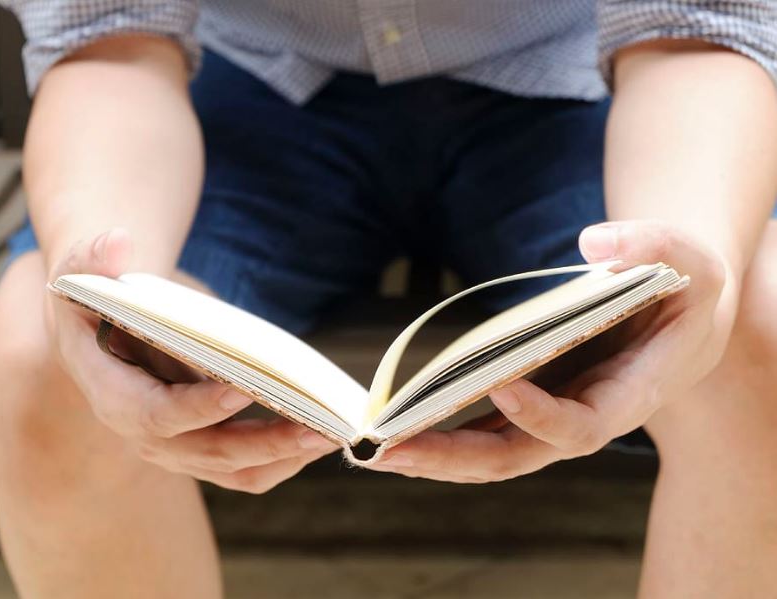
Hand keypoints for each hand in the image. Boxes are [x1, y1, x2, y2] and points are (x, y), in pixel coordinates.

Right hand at [47, 229, 335, 492]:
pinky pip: (248, 471)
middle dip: (266, 442)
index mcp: (116, 399)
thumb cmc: (99, 308)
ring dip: (286, 457)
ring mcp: (180, 451)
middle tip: (317, 428)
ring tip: (331, 434)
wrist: (108, 338)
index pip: (157, 415)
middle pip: (211, 451)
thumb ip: (90, 262)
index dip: (198, 407)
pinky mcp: (205, 452)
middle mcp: (149, 437)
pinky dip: (284, 461)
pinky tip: (318, 438)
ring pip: (237, 470)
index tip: (240, 390)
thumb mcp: (81, 280)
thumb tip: (116, 242)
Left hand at [368, 220, 732, 482]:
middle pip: (513, 456)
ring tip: (371, 448)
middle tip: (387, 450)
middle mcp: (581, 416)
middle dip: (451, 457)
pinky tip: (396, 427)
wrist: (676, 319)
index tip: (500, 383)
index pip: (581, 428)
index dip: (543, 415)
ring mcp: (549, 414)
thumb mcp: (695, 262)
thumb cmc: (686, 294)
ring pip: (488, 453)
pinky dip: (440, 433)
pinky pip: (481, 428)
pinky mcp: (528, 401)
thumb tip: (593, 245)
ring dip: (431, 454)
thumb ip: (658, 247)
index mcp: (627, 395)